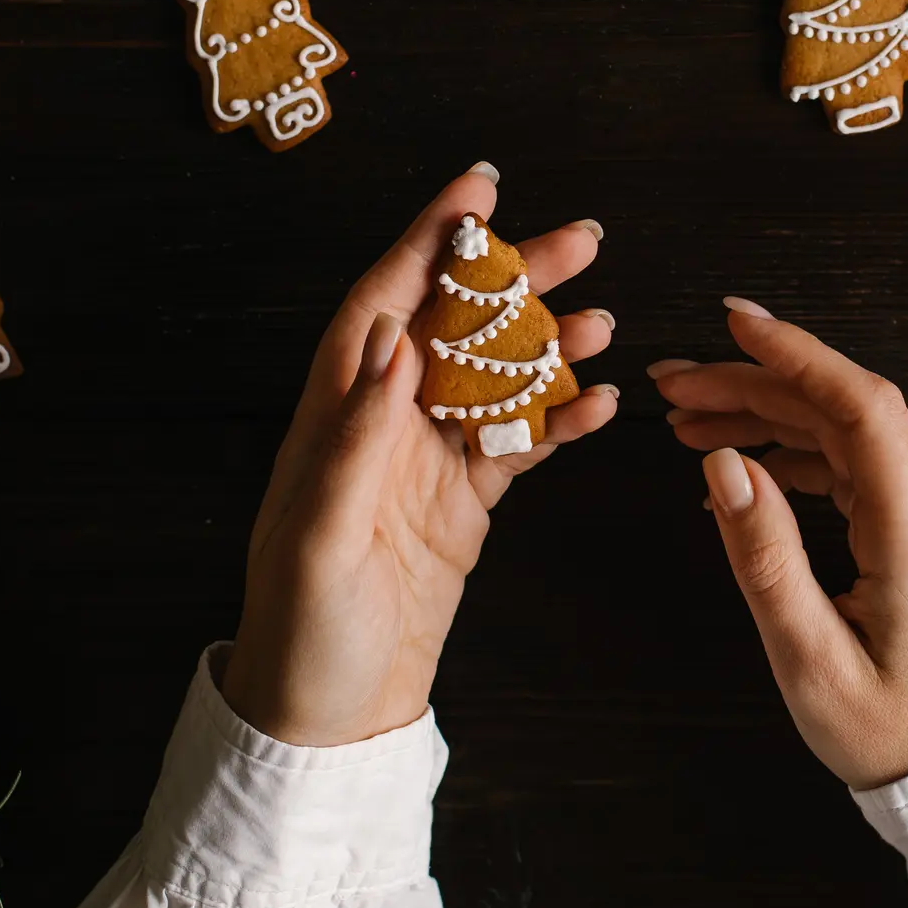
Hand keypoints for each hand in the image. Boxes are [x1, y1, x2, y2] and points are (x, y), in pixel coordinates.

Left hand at [221, 166, 617, 746]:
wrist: (329, 717)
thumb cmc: (302, 630)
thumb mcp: (318, 538)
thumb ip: (354, 438)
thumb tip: (390, 339)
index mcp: (337, 416)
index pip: (385, 303)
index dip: (429, 241)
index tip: (477, 190)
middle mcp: (385, 424)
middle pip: (456, 327)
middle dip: (515, 278)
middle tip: (582, 239)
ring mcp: (429, 461)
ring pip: (498, 377)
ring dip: (549, 343)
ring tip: (604, 314)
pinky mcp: (464, 503)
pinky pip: (521, 444)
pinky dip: (560, 419)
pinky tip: (602, 400)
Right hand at [651, 301, 907, 789]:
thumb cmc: (893, 737)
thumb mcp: (811, 659)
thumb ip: (764, 557)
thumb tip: (723, 464)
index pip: (860, 406)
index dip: (797, 354)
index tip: (733, 323)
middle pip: (840, 412)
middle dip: (754, 384)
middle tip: (671, 385)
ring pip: (842, 440)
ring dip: (767, 419)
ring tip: (687, 423)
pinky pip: (851, 476)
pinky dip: (791, 460)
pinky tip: (738, 476)